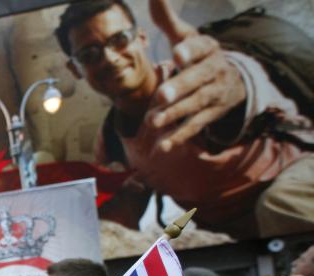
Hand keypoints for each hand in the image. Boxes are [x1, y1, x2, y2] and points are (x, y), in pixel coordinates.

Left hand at [146, 0, 245, 150]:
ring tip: (152, 121)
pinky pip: (195, 127)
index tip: (176, 55)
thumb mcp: (187, 36)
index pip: (199, 48)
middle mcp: (214, 71)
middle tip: (161, 96)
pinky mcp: (210, 115)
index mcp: (207, 48)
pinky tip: (162, 146)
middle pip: (197, 80)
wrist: (232, 79)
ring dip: (174, 114)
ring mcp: (214, 95)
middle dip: (180, 88)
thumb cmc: (198, 55)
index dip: (189, 52)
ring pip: (195, 105)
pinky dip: (179, 137)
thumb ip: (168, 20)